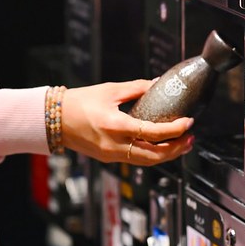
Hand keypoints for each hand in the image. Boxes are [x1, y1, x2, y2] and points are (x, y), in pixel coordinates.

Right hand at [62, 80, 193, 165]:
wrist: (52, 119)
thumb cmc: (79, 102)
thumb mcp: (110, 90)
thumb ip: (138, 88)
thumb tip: (158, 83)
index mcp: (115, 126)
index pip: (153, 132)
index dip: (175, 130)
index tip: (189, 122)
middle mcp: (114, 144)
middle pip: (154, 154)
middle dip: (177, 148)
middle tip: (192, 138)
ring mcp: (111, 154)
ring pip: (147, 161)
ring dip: (168, 155)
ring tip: (184, 145)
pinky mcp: (109, 158)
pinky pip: (137, 160)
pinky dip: (153, 155)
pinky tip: (163, 147)